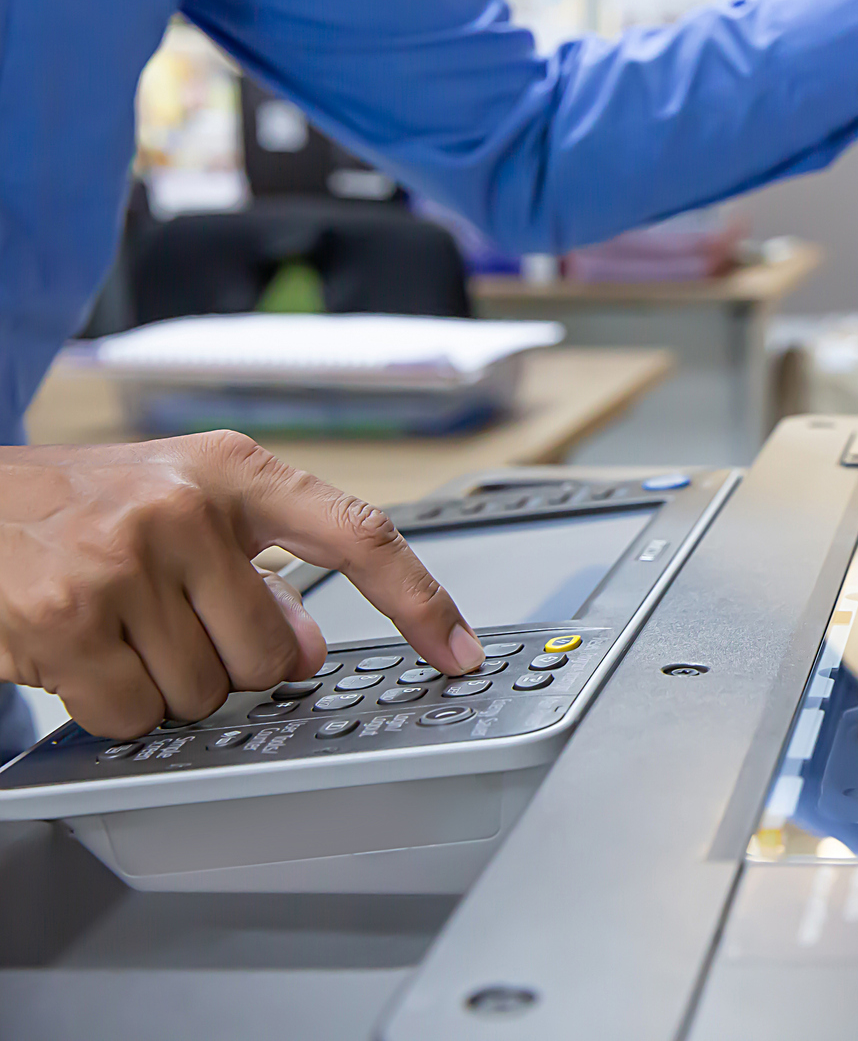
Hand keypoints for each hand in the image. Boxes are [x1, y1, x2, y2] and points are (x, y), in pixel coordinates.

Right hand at [0, 432, 482, 739]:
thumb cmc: (77, 507)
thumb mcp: (180, 511)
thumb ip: (257, 571)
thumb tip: (308, 647)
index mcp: (233, 471)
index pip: (359, 535)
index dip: (421, 600)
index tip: (461, 651)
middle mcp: (185, 507)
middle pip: (272, 655)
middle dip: (226, 664)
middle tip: (167, 626)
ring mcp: (124, 561)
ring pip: (204, 693)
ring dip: (162, 685)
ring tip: (116, 629)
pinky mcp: (67, 618)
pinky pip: (133, 715)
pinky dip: (110, 707)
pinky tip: (80, 654)